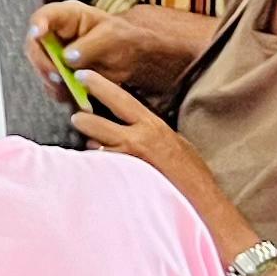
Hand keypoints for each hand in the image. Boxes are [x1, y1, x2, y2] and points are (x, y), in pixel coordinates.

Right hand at [28, 0, 187, 91]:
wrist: (132, 57)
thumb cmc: (122, 38)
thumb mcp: (111, 37)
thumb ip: (90, 46)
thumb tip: (66, 57)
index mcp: (68, 16)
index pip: (44, 16)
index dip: (37, 25)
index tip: (38, 34)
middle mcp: (56, 34)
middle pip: (35, 47)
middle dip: (43, 63)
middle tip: (57, 77)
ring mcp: (55, 54)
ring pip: (41, 68)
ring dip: (51, 82)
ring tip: (70, 90)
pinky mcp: (60, 72)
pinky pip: (52, 84)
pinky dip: (61, 93)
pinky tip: (76, 96)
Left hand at [65, 67, 207, 198]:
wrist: (200, 200)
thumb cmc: (190, 172)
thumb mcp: (174, 140)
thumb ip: (150, 130)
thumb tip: (132, 123)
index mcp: (151, 125)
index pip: (120, 98)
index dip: (99, 85)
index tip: (82, 75)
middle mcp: (137, 140)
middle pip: (96, 123)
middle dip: (83, 119)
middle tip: (76, 117)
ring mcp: (127, 162)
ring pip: (96, 148)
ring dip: (92, 147)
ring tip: (95, 149)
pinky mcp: (123, 181)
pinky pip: (102, 169)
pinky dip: (99, 167)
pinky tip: (104, 172)